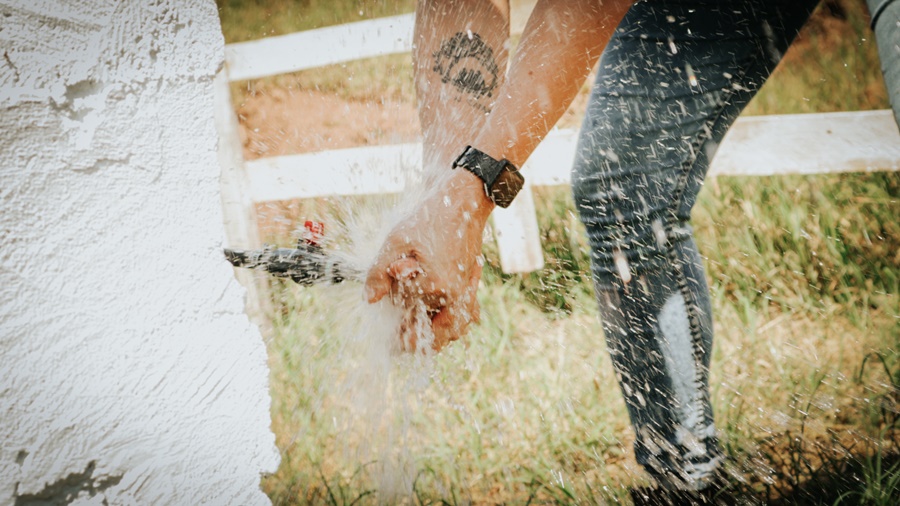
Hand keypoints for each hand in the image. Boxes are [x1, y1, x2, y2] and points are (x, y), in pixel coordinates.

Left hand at [365, 171, 493, 352]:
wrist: (462, 201)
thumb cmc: (428, 219)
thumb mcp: (396, 241)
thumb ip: (379, 272)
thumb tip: (370, 300)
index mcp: (438, 286)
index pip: (415, 322)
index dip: (401, 336)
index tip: (390, 344)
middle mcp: (457, 293)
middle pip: (441, 335)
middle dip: (421, 342)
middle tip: (401, 343)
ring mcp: (468, 289)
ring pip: (457, 328)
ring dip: (438, 334)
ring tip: (416, 331)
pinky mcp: (473, 283)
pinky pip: (467, 313)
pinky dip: (452, 321)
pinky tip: (437, 316)